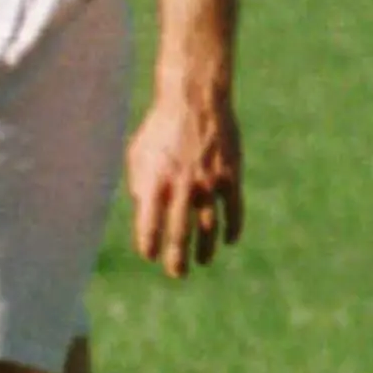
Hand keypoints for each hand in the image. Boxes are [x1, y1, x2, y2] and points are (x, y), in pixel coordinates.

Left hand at [127, 91, 243, 278]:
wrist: (195, 98)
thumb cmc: (161, 127)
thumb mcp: (138, 154)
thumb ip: (140, 185)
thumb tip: (143, 213)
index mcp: (154, 181)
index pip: (150, 226)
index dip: (149, 245)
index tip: (150, 255)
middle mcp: (181, 186)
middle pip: (180, 233)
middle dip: (177, 258)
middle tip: (177, 274)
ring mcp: (208, 182)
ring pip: (209, 227)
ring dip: (206, 249)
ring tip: (202, 261)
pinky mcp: (230, 176)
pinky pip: (234, 211)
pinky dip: (233, 229)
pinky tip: (229, 241)